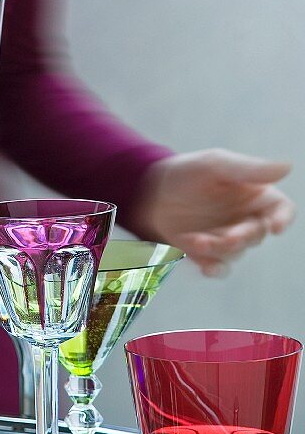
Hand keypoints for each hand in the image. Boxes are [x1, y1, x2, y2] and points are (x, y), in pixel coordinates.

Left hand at [132, 149, 295, 275]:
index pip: (281, 209)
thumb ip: (248, 169)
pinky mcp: (207, 253)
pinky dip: (215, 269)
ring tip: (194, 239)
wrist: (147, 193)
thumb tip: (287, 167)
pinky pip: (220, 267)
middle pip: (258, 234)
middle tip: (226, 237)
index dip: (283, 219)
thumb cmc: (184, 172)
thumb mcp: (215, 165)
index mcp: (254, 194)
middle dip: (242, 237)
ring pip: (235, 252)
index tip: (275, 226)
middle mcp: (244, 217)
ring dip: (218, 249)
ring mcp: (226, 237)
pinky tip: (206, 268)